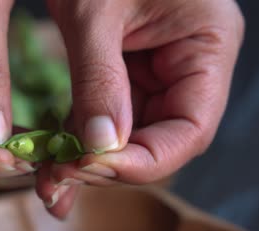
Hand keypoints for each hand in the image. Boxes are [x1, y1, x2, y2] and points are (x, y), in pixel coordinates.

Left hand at [36, 0, 244, 218]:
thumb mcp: (95, 11)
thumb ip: (99, 78)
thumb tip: (99, 147)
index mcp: (207, 46)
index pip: (190, 129)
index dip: (145, 161)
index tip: (94, 168)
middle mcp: (187, 67)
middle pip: (158, 140)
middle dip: (108, 166)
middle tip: (61, 180)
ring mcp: (155, 74)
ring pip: (128, 137)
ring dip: (89, 163)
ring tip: (50, 185)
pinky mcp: (124, 76)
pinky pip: (106, 120)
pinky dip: (79, 143)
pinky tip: (54, 165)